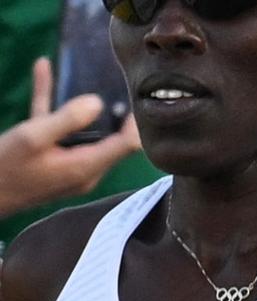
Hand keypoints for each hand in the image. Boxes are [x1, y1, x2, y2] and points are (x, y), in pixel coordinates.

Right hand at [0, 58, 141, 217]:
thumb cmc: (5, 166)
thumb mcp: (34, 137)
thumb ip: (67, 119)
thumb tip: (97, 102)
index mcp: (87, 165)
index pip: (128, 145)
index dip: (136, 121)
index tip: (137, 95)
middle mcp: (86, 168)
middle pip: (113, 138)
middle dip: (117, 112)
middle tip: (122, 82)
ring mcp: (70, 164)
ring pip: (84, 130)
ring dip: (82, 104)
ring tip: (91, 72)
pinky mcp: (52, 158)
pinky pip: (58, 129)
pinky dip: (52, 102)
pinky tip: (43, 69)